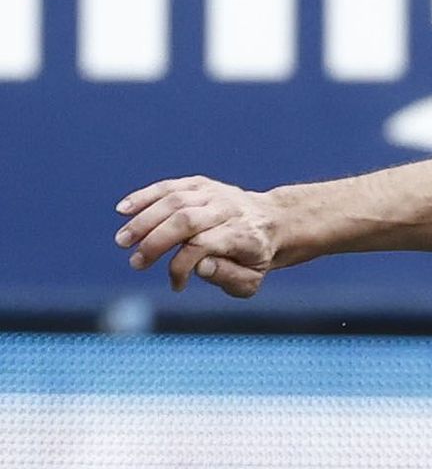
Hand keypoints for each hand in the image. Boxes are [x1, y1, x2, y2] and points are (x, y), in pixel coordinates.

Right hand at [115, 176, 278, 297]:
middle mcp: (228, 209)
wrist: (272, 222)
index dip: (182, 265)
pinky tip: (123, 210)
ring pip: (173, 201)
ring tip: (122, 241)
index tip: (176, 285)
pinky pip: (169, 187)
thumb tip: (198, 267)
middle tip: (136, 262)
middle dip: (155, 242)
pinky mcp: (200, 184)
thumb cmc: (255, 257)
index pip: (204, 245)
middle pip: (185, 220)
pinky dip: (144, 197)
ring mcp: (214, 193)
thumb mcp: (251, 279)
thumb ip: (227, 276)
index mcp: (243, 235)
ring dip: (143, 221)